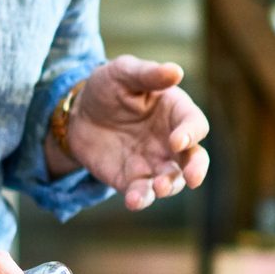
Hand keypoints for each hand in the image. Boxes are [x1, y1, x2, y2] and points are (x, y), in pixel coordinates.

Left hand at [58, 56, 211, 210]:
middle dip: (196, 169)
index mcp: (176, 112)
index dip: (191, 133)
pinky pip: (141, 192)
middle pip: (194, 159)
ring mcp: (153, 163)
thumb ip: (148, 74)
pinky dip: (141, 199)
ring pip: (171, 180)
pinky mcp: (132, 179)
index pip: (194, 124)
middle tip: (192, 178)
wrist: (78, 113)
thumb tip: (176, 71)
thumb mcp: (123, 72)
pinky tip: (134, 202)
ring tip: (159, 188)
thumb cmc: (108, 87)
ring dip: (168, 187)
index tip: (177, 140)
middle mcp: (171, 141)